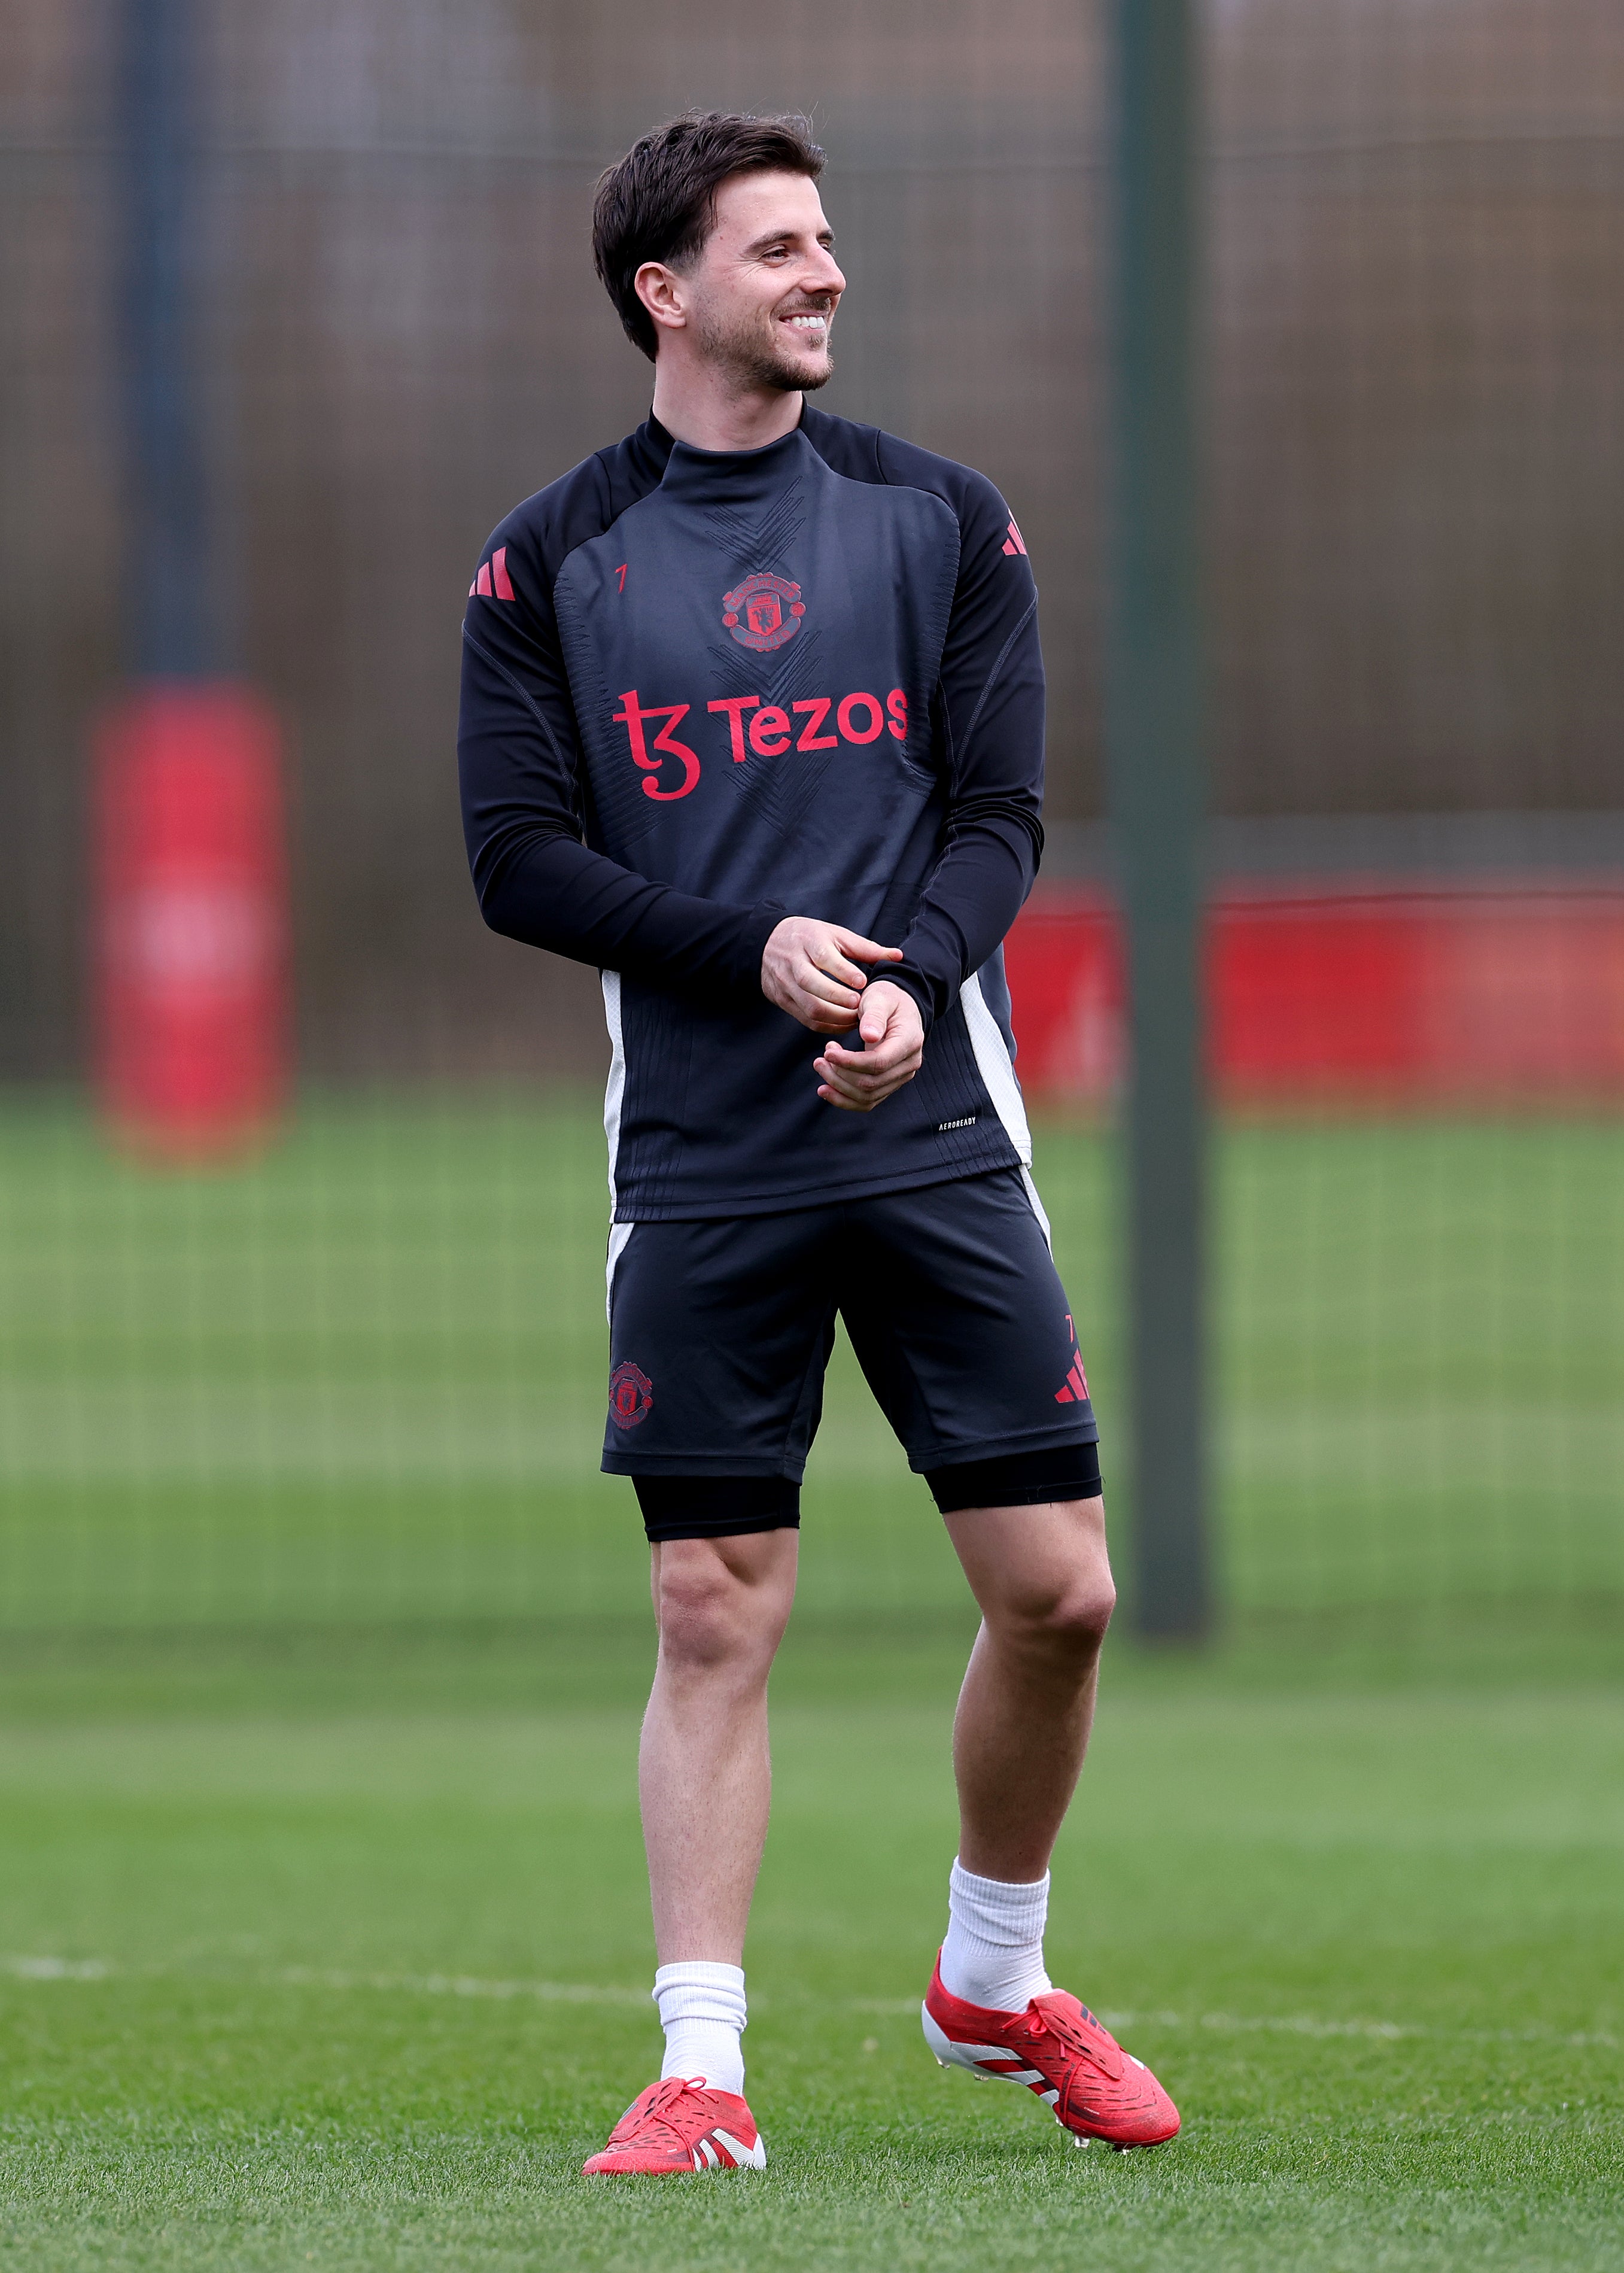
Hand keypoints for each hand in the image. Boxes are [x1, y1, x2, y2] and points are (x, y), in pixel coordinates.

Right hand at [761, 916, 902, 1035]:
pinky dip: (827, 1025)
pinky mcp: (782, 1000)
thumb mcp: (836, 935)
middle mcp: (793, 962)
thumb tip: (898, 956)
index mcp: (809, 941)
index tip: (862, 982)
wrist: (768, 944)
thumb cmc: (810, 938)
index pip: (823, 957)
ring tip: (856, 1018)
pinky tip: (844, 1024)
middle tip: (860, 1006)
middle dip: (838, 998)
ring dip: (835, 1017)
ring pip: (808, 1006)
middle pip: (811, 984)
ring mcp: (785, 983)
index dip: (843, 972)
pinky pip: (805, 1018)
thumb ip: (866, 948)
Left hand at [815, 981, 924, 1111]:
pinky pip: (867, 1101)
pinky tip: (825, 1089)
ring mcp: (900, 1077)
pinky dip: (844, 1099)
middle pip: (871, 1083)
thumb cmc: (887, 999)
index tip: (827, 1052)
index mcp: (910, 1041)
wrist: (898, 1008)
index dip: (850, 1062)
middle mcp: (909, 1064)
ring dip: (838, 1086)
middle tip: (820, 1058)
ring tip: (821, 1066)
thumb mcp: (879, 998)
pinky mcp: (889, 1084)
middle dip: (840, 1075)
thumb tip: (869, 1036)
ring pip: (867, 1096)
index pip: (878, 1062)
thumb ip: (874, 1016)